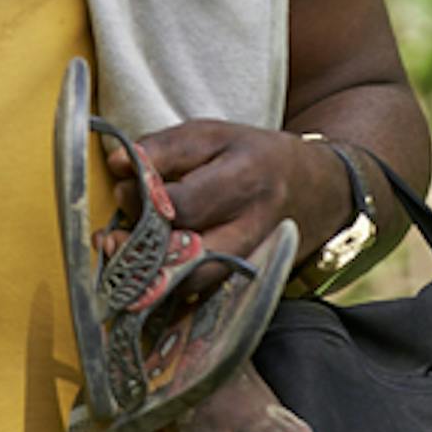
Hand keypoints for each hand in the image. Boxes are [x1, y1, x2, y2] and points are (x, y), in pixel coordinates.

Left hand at [102, 120, 353, 267]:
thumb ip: (164, 147)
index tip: (124, 186)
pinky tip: (143, 273)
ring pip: (192, 283)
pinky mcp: (245, 283)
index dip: (143, 198)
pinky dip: (167, 287)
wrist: (317, 189)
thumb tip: (117, 164)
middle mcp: (253, 227)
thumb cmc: (257, 157)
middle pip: (186, 251)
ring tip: (122, 256)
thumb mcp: (214, 135)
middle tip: (114, 232)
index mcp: (247, 178)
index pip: (184, 202)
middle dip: (140, 245)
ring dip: (147, 274)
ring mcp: (251, 261)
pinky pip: (200, 295)